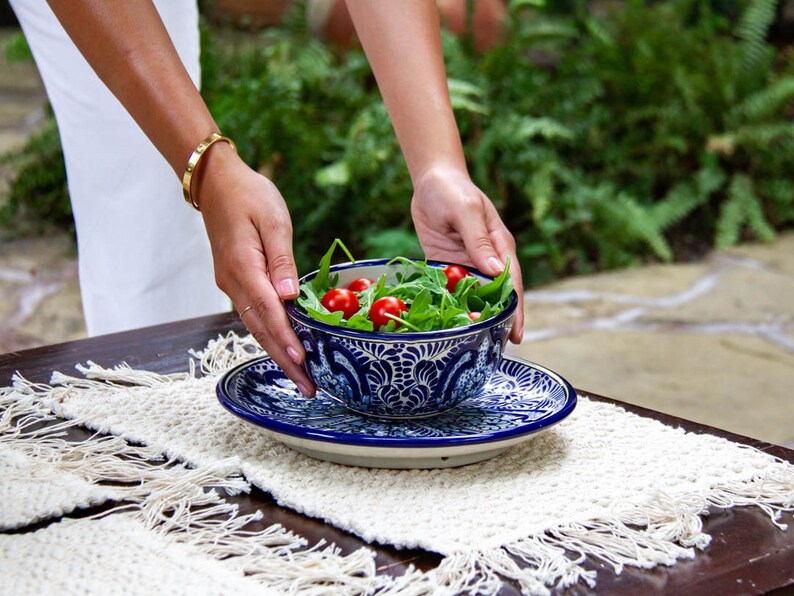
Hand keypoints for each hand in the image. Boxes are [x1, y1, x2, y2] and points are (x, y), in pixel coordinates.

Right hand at [194, 144, 315, 395]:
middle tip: (307, 387)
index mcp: (244, 268)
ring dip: (277, 352)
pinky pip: (253, 314)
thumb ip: (282, 260)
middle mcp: (233, 283)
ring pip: (255, 326)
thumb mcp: (274, 220)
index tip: (303, 363)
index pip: (269, 313)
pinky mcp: (234, 281)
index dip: (287, 341)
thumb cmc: (250, 195)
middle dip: (284, 360)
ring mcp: (231, 284)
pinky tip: (285, 347)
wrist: (216, 183)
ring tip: (300, 376)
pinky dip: (269, 334)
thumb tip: (291, 296)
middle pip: (261, 330)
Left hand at [411, 164, 523, 342]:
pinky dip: (451, 307)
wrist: (431, 181)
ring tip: (472, 346)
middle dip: (497, 322)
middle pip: (495, 297)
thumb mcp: (466, 211)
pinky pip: (450, 291)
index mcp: (499, 247)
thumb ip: (478, 241)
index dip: (515, 310)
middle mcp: (486, 261)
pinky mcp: (446, 267)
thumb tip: (495, 272)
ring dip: (473, 318)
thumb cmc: (453, 191)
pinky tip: (448, 326)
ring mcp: (466, 266)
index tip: (517, 335)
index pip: (511, 284)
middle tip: (494, 351)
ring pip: (473, 298)